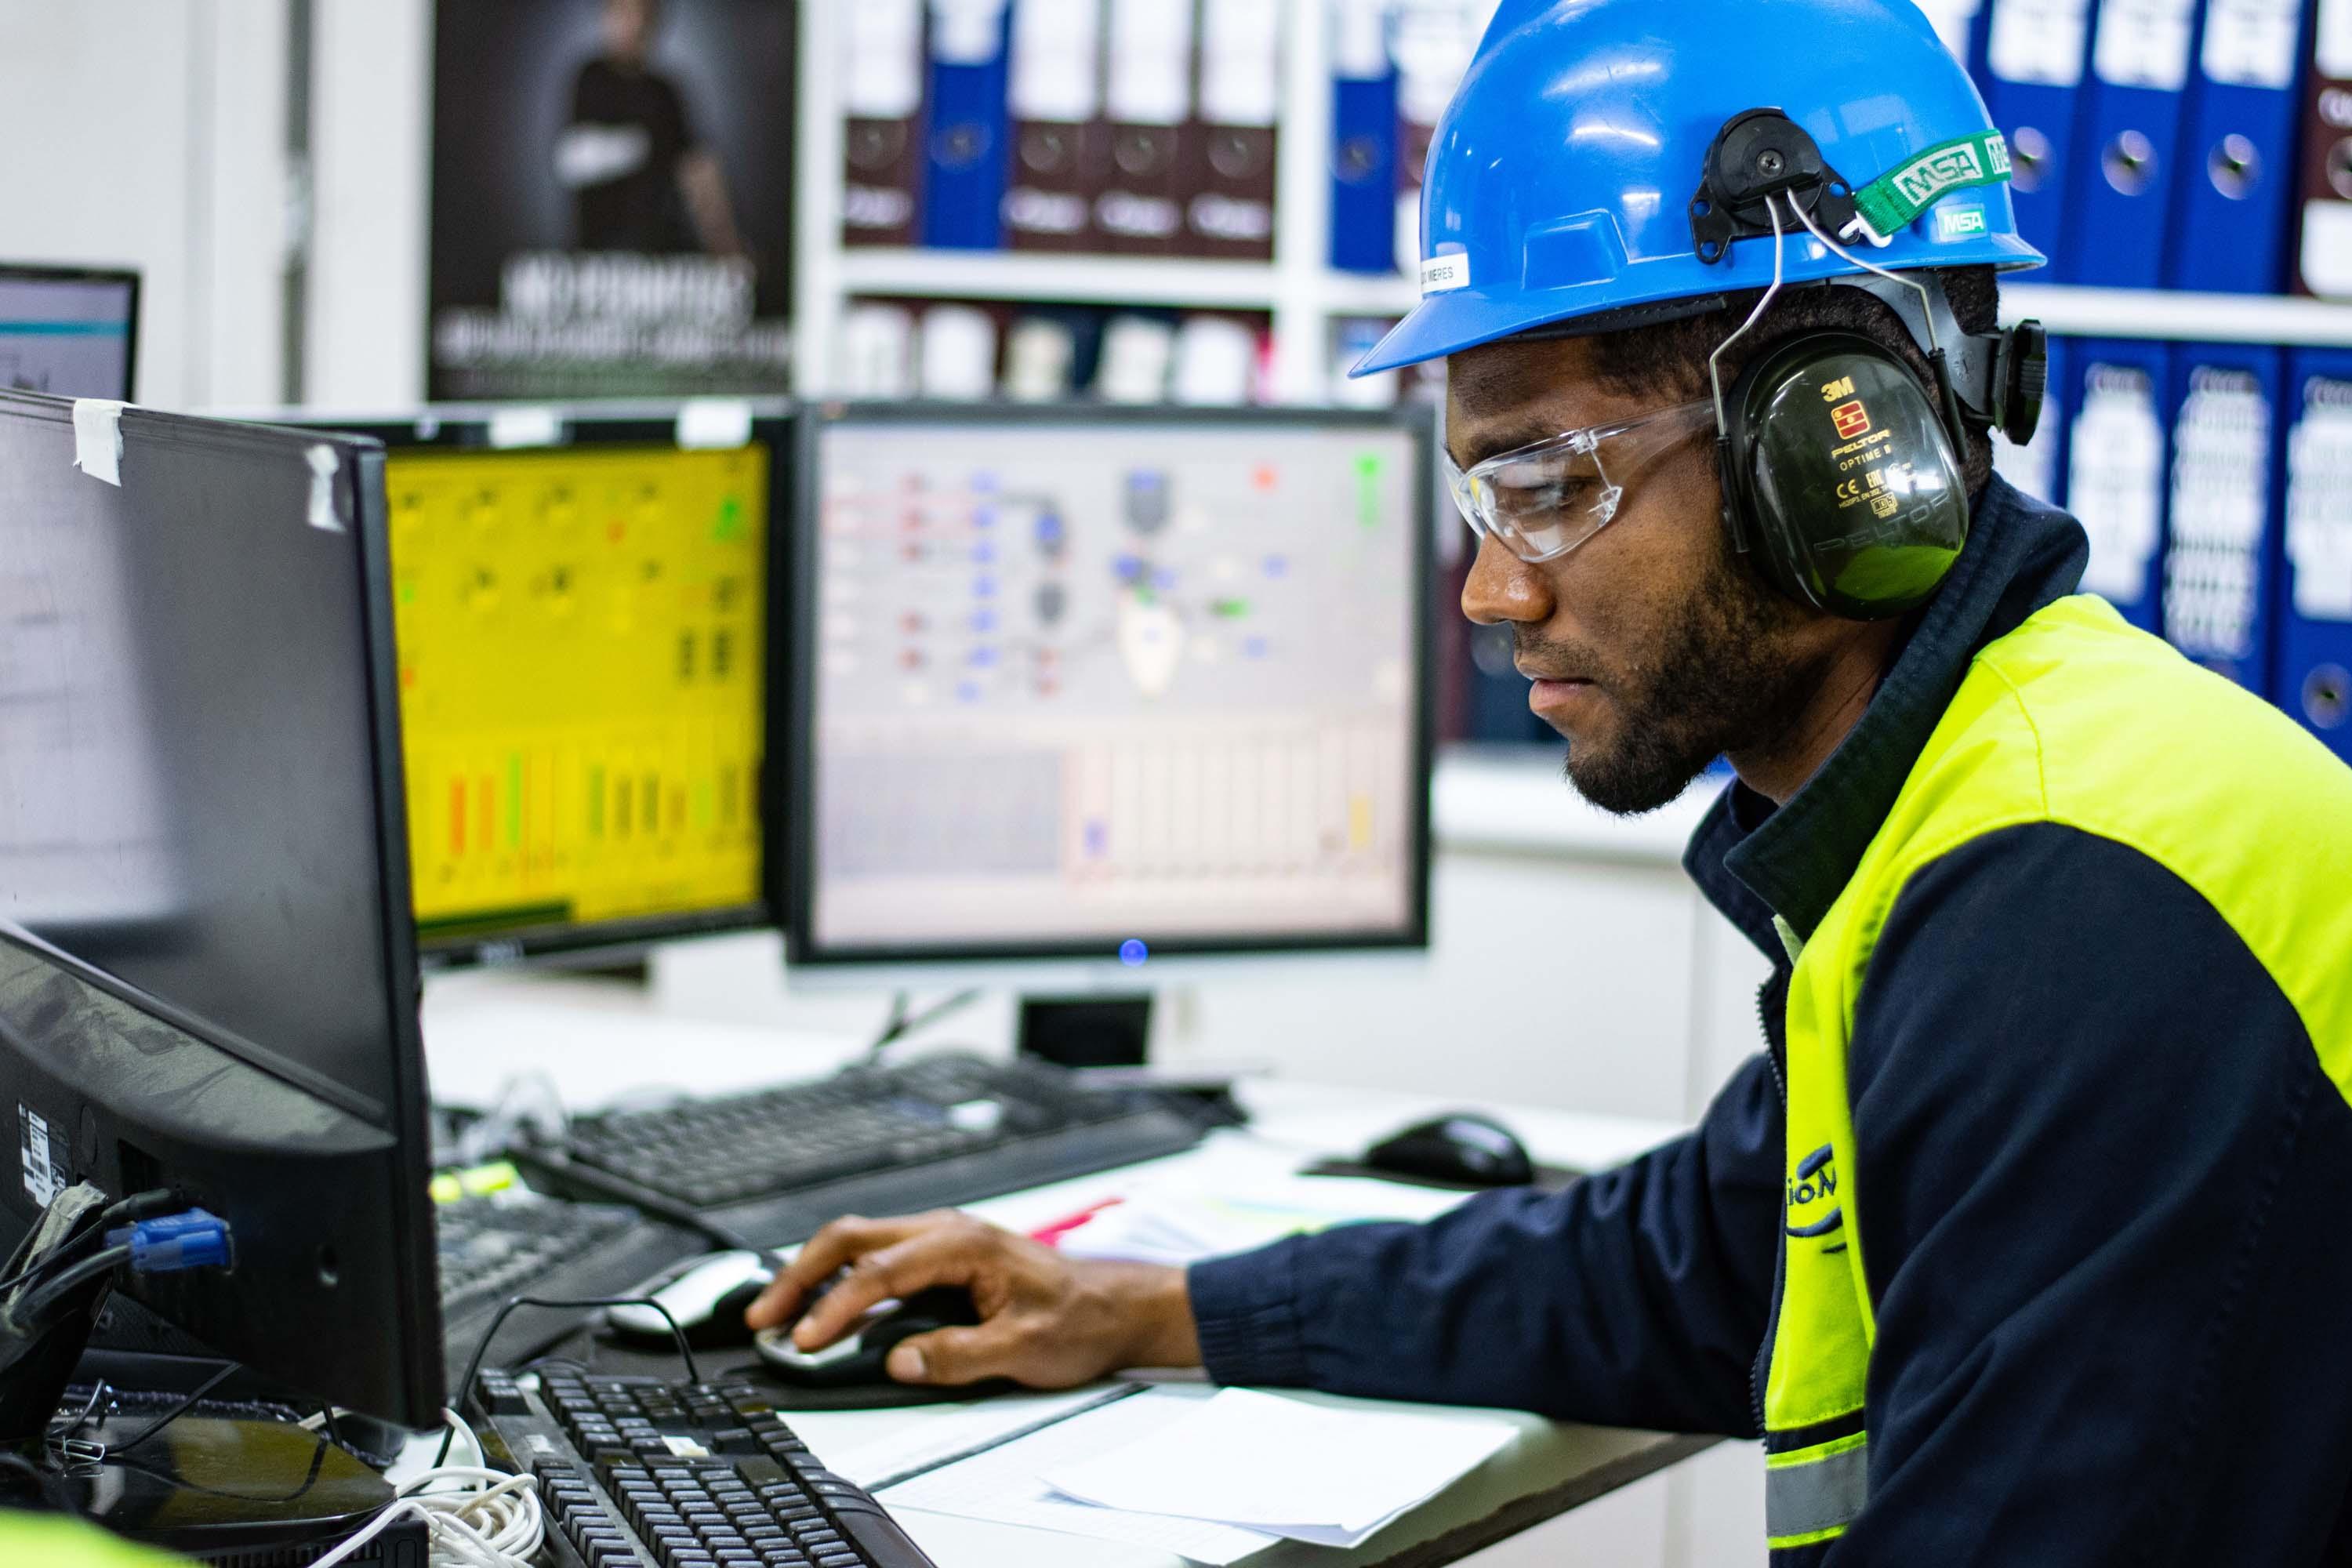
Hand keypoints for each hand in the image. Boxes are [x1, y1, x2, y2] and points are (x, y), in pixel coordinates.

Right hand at [743, 1210, 1199, 1388]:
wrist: (1116, 1305)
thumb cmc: (1080, 1317)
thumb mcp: (1024, 1348)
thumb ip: (960, 1355)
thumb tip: (900, 1361)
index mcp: (963, 1244)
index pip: (880, 1271)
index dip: (836, 1306)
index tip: (807, 1341)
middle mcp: (946, 1231)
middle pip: (852, 1238)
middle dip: (800, 1275)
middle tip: (764, 1318)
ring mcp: (940, 1240)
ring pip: (858, 1242)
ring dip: (813, 1274)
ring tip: (778, 1314)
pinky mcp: (940, 1258)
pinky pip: (876, 1257)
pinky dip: (838, 1278)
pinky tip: (821, 1306)